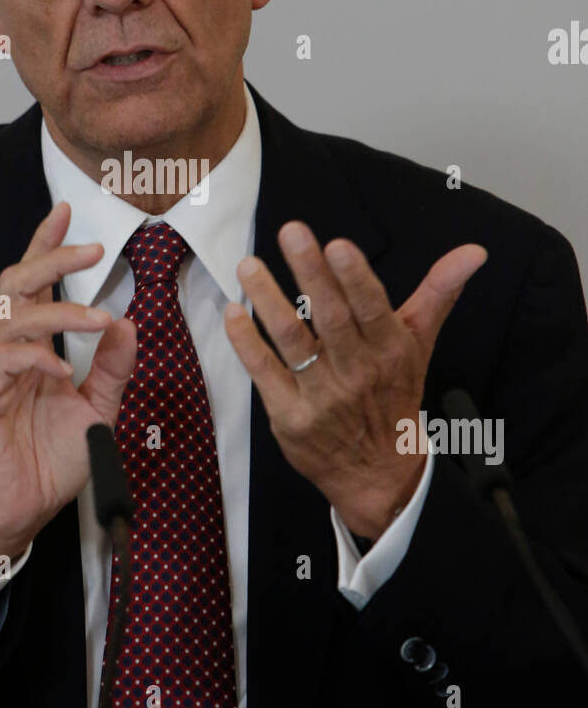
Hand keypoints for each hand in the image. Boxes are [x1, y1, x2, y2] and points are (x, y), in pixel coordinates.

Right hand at [0, 201, 136, 598]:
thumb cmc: (49, 461)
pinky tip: (64, 370)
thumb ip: (112, 368)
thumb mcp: (97, 410)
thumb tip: (127, 322)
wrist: (19, 511)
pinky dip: (38, 357)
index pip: (33, 284)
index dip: (46, 245)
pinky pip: (3, 361)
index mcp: (26, 347)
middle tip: (92, 248)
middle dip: (52, 258)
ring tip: (100, 319)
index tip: (66, 211)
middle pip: (16, 284)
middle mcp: (0, 351)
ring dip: (61, 312)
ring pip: (14, 317)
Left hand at [224, 221, 487, 540]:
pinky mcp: (290, 416)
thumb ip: (438, 293)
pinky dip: (246, 342)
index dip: (355, 278)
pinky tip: (233, 312)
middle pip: (330, 318)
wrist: (380, 475)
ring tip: (249, 265)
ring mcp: (321, 397)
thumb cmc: (395, 396)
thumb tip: (474, 252)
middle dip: (310, 273)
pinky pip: (264, 372)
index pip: (372, 309)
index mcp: (390, 351)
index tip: (337, 245)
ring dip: (268, 300)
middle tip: (292, 232)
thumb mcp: (420, 344)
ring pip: (291, 341)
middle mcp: (357, 373)